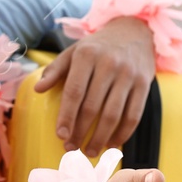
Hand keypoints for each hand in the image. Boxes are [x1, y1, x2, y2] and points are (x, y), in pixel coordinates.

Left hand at [35, 17, 155, 155]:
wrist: (135, 30)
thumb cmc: (98, 46)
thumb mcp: (74, 51)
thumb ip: (55, 70)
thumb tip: (37, 90)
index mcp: (87, 55)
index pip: (74, 91)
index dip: (66, 116)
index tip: (60, 135)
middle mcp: (109, 64)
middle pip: (92, 107)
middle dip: (80, 132)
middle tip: (71, 148)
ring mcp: (128, 75)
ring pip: (113, 115)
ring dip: (100, 138)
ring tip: (89, 151)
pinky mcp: (144, 83)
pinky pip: (133, 115)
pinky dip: (123, 133)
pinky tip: (112, 144)